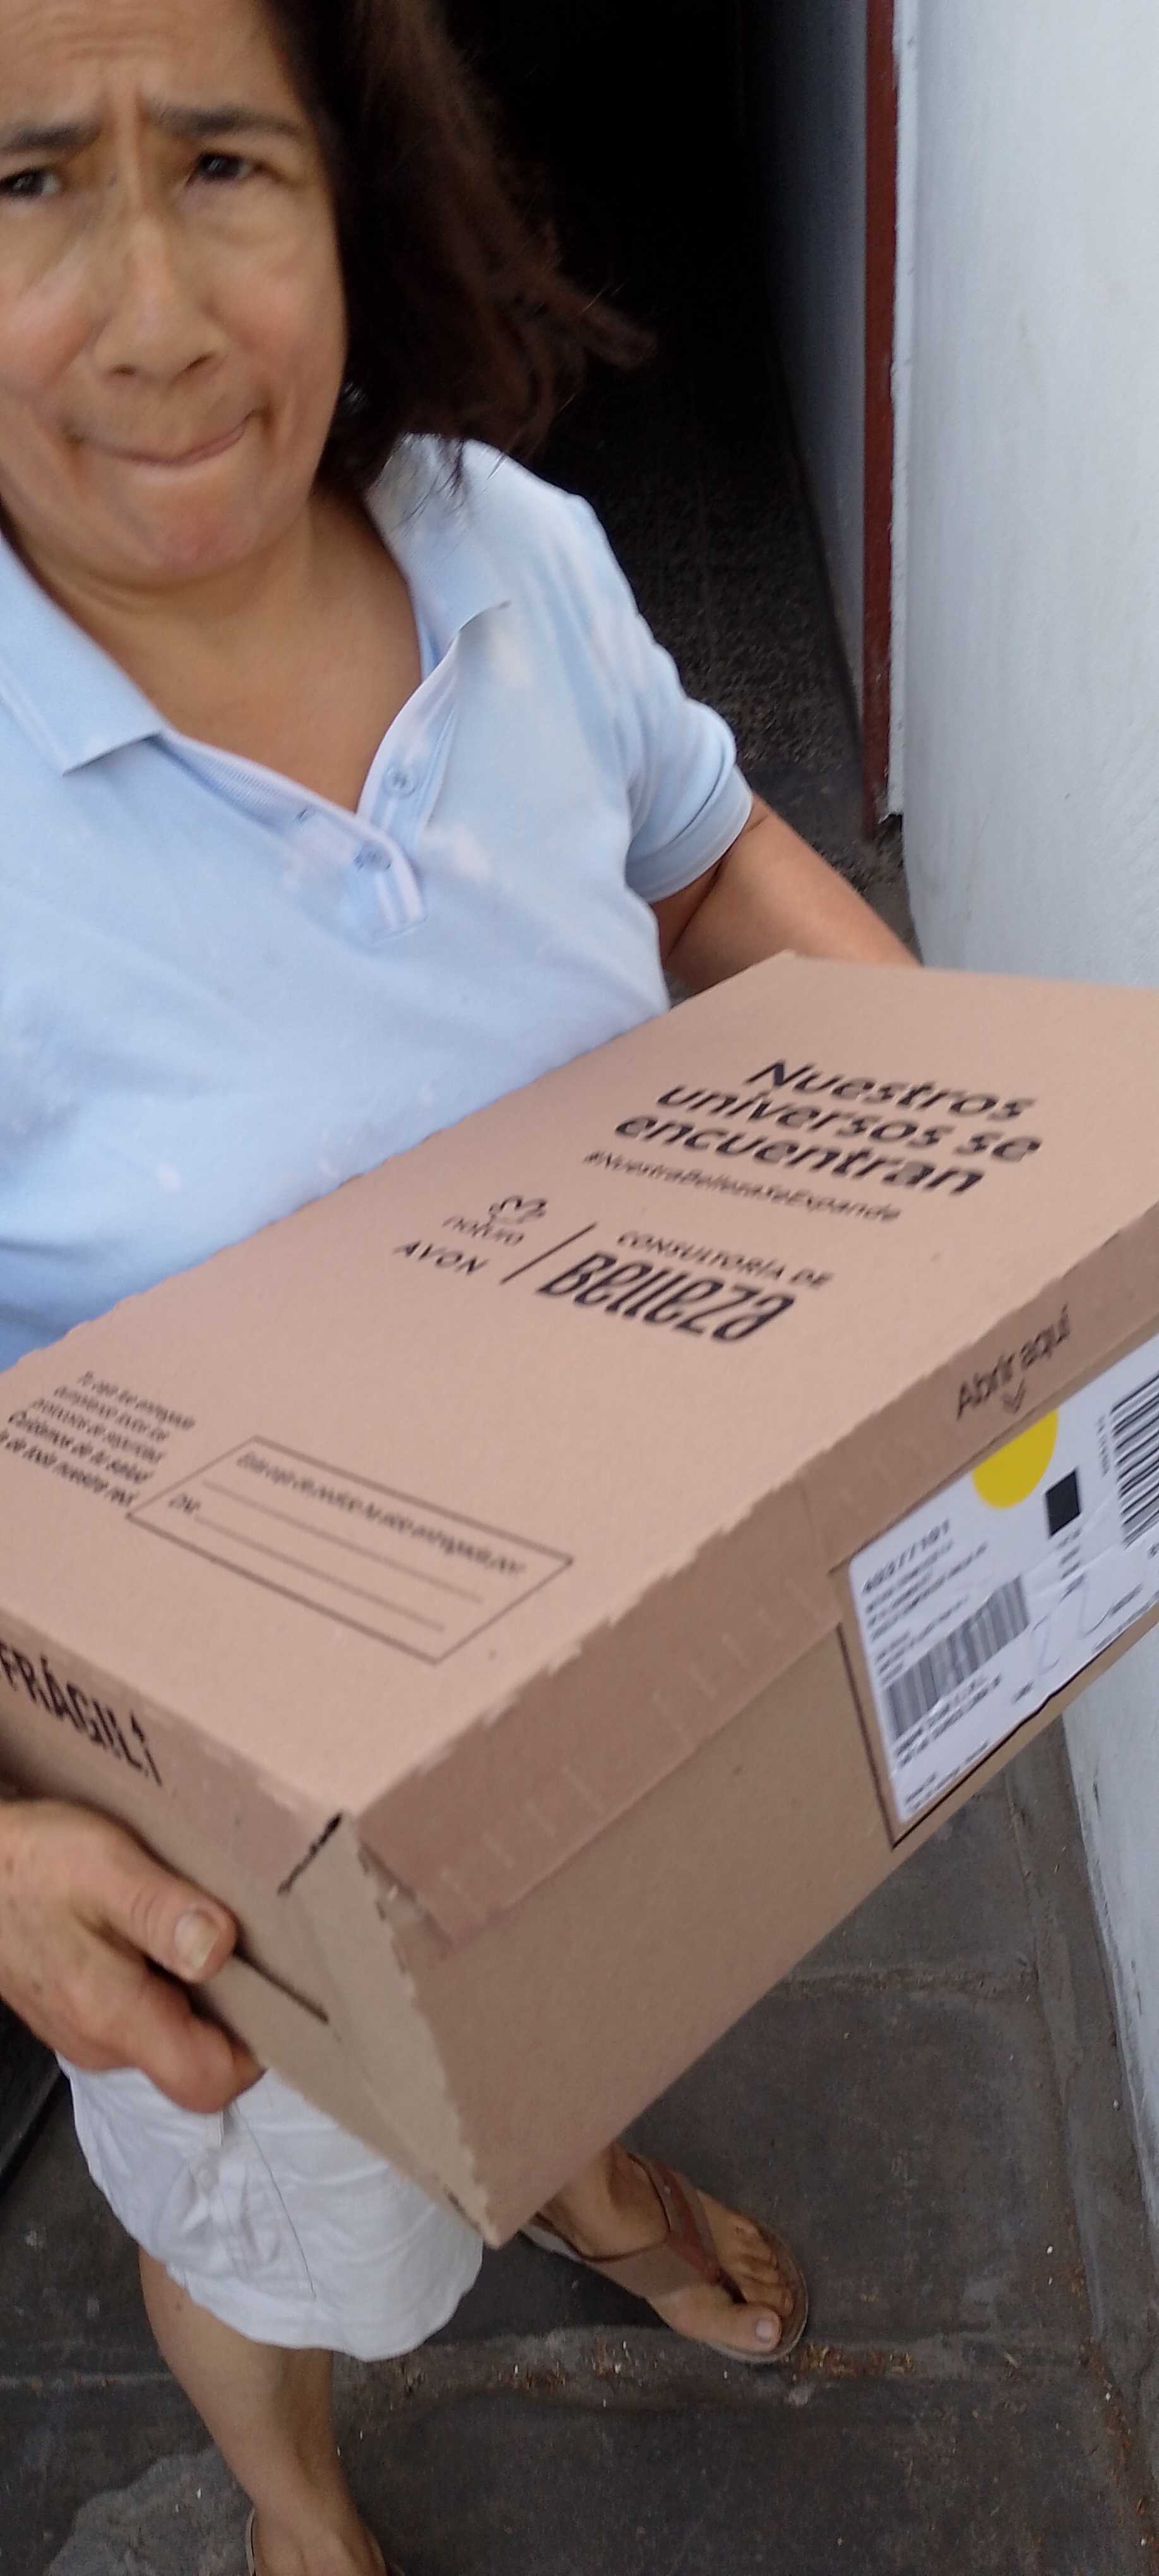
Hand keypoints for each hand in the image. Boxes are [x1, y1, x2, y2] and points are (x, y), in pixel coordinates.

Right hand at [0, 1796, 260, 2111]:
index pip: (208, 2081)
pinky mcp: (77, 2012)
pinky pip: (139, 2017)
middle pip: (195, 2061)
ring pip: (168, 2037)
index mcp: (115, 2017)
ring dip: (200, 1997)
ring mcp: (86, 2032)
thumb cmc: (32, 1862)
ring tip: (209, 1930)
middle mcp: (102, 2044)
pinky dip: (165, 1986)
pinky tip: (162, 1931)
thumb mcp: (104, 1868)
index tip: (279, 1993)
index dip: (258, 2050)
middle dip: (236, 2015)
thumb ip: (163, 1912)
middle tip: (255, 1947)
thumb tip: (221, 1950)